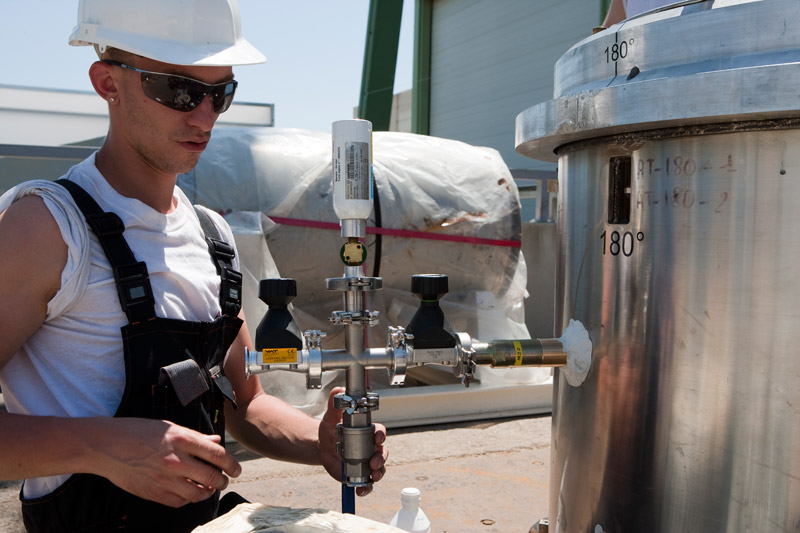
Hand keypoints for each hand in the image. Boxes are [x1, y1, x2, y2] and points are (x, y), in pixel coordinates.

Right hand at [95, 418, 241, 507]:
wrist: (107, 445)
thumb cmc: (139, 431)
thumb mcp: (170, 428)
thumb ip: (196, 437)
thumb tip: (216, 442)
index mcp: (182, 440)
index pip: (218, 456)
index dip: (232, 465)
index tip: (237, 470)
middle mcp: (176, 460)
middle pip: (212, 477)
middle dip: (223, 481)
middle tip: (225, 480)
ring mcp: (164, 479)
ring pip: (198, 494)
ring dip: (208, 492)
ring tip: (209, 488)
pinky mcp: (153, 493)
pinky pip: (179, 502)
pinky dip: (188, 499)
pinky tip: (189, 492)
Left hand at [318, 387, 387, 496]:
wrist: (323, 445)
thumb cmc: (331, 429)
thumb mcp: (331, 416)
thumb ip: (335, 404)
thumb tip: (338, 390)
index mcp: (367, 432)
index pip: (379, 432)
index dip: (381, 434)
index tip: (377, 437)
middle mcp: (370, 447)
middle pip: (383, 452)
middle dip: (381, 458)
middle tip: (373, 462)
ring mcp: (367, 461)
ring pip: (380, 468)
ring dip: (378, 473)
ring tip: (372, 476)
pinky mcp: (361, 474)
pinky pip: (368, 482)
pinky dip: (367, 488)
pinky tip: (361, 490)